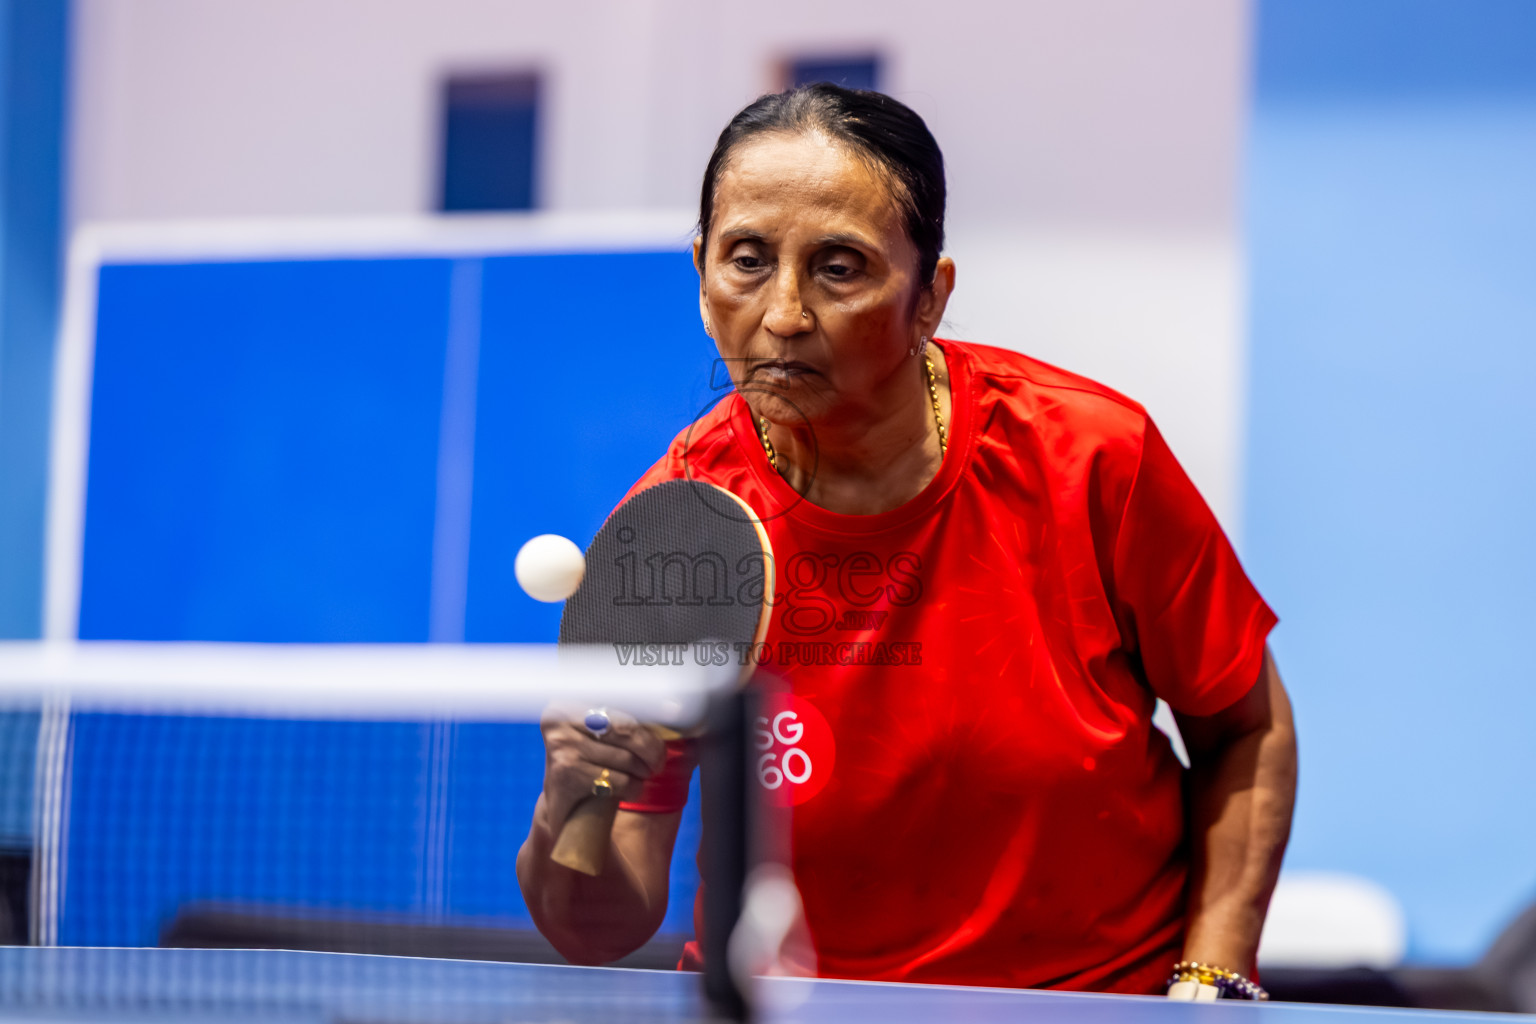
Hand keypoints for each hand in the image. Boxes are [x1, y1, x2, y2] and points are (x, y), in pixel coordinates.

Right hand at [538, 706, 666, 831]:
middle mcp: (562, 716)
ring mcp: (563, 744)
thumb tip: (670, 709)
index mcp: (571, 701)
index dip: (647, 724)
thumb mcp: (599, 736)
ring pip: (625, 758)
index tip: (663, 736)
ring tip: (641, 777)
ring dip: (642, 773)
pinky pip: (618, 780)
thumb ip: (623, 721)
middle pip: (626, 729)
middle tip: (657, 763)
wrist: (559, 806)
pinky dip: (632, 789)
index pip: (622, 707)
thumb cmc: (587, 764)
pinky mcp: (566, 772)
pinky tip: (629, 791)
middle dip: (651, 750)